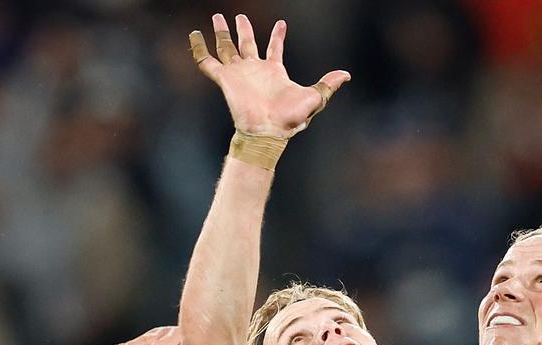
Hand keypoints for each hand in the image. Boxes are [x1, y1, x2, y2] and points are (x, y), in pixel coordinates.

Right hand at [189, 13, 349, 137]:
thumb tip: (347, 75)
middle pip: (247, 44)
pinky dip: (199, 49)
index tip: (282, 23)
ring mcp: (238, 73)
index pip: (275, 48)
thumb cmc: (290, 118)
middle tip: (239, 16)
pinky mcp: (225, 79)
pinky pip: (207, 62)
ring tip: (219, 17)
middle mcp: (254, 70)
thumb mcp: (314, 97)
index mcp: (274, 71)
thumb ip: (328, 84)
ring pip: (227, 47)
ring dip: (222, 32)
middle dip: (243, 29)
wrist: (268, 131)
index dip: (278, 35)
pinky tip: (194, 36)